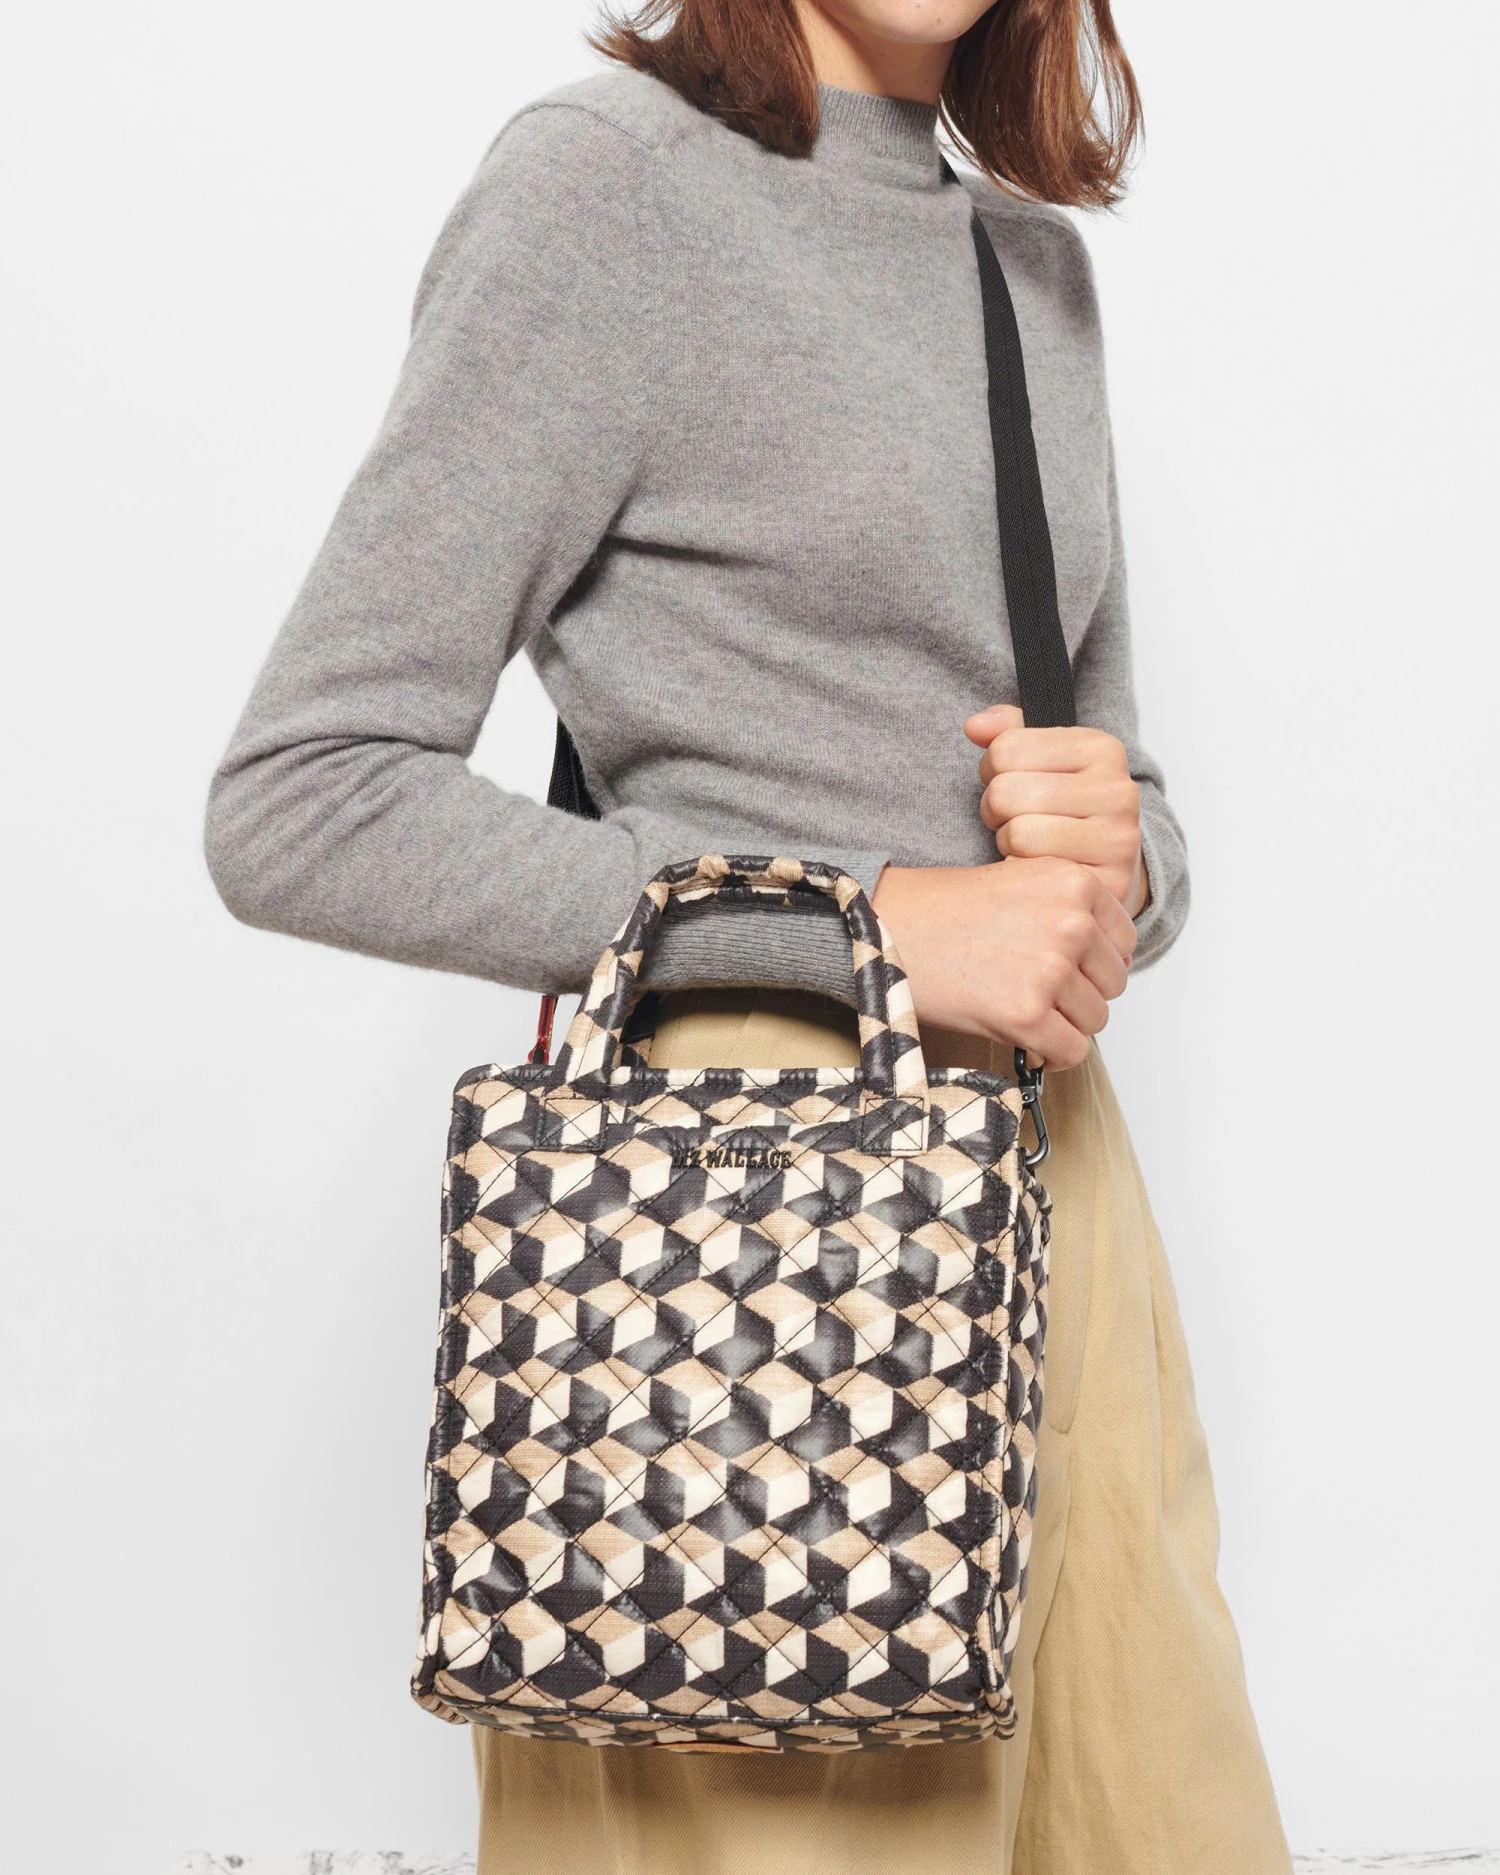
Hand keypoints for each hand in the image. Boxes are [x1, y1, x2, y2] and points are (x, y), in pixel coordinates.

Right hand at [871, 858, 1135, 1068]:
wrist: (885, 927)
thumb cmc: (941, 910)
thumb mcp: (1022, 884)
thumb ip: (1070, 912)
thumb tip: (1108, 966)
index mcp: (1075, 881)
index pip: (1124, 940)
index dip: (1096, 962)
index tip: (1068, 970)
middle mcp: (1071, 922)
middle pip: (1113, 983)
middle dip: (1080, 995)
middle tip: (1037, 993)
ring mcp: (1050, 968)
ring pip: (1094, 1020)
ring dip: (1063, 1024)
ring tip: (1022, 1011)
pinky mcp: (1026, 1013)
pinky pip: (1070, 1051)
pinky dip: (1050, 1055)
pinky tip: (1023, 1039)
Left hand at [964, 705, 1148, 917]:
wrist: (1108, 864)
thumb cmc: (1065, 808)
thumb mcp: (1042, 759)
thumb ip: (1007, 733)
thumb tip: (974, 726)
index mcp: (1101, 748)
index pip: (1005, 748)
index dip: (992, 769)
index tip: (1011, 782)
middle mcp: (1117, 790)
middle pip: (1005, 792)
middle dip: (996, 809)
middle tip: (1015, 817)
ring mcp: (1117, 839)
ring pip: (1017, 833)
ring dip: (1008, 843)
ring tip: (1028, 843)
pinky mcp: (1108, 882)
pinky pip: (1031, 874)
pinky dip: (1021, 872)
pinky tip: (1038, 867)